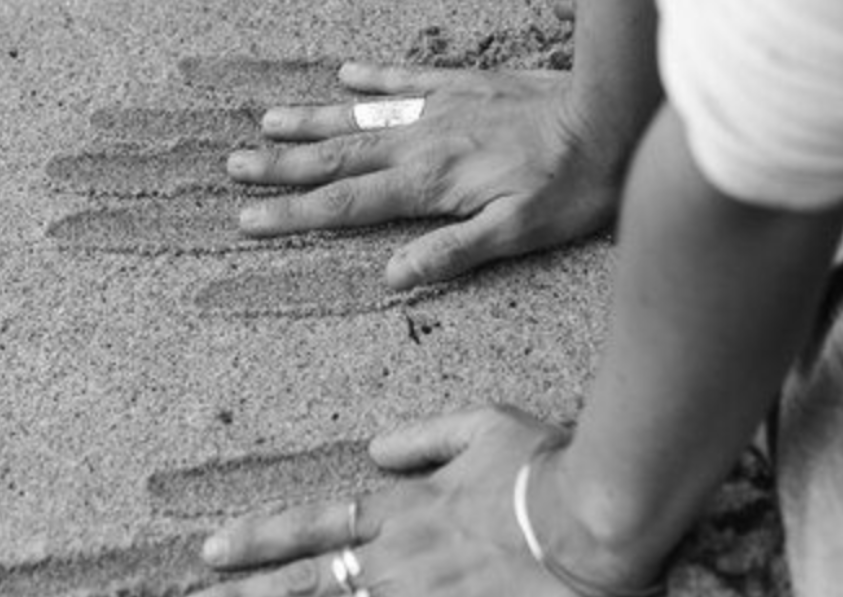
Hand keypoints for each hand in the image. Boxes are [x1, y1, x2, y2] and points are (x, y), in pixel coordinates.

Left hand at [174, 406, 657, 596]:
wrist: (601, 511)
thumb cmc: (546, 463)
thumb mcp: (481, 425)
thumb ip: (422, 439)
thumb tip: (374, 453)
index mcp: (403, 504)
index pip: (312, 522)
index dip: (258, 537)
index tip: (210, 550)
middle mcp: (398, 554)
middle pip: (304, 577)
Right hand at [228, 63, 637, 289]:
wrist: (609, 115)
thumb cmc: (570, 186)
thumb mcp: (517, 234)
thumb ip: (452, 253)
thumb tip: (391, 276)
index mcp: (428, 184)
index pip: (345, 203)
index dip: (292, 213)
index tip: (247, 219)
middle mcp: (421, 142)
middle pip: (336, 158)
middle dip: (280, 165)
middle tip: (233, 166)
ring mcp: (439, 107)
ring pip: (359, 116)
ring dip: (310, 121)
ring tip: (266, 120)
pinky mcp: (463, 83)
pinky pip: (404, 77)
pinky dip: (370, 77)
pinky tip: (344, 75)